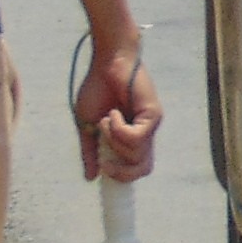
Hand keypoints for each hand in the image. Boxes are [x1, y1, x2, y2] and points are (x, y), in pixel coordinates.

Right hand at [73, 39, 161, 183]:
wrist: (106, 64)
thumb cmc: (97, 90)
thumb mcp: (87, 126)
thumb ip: (90, 151)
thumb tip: (91, 178)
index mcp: (129, 139)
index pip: (135, 170)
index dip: (122, 178)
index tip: (103, 174)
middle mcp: (143, 135)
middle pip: (142, 170)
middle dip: (121, 172)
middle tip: (105, 163)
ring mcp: (150, 125)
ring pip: (135, 154)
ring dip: (114, 140)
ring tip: (107, 119)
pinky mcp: (154, 115)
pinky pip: (136, 138)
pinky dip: (118, 129)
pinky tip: (114, 113)